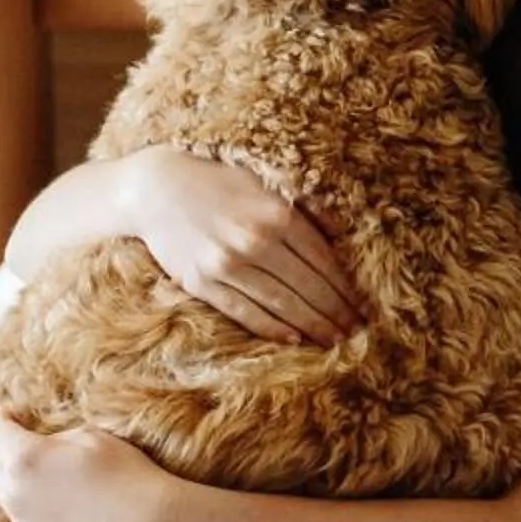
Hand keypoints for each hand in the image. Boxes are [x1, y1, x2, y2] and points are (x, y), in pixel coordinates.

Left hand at [0, 410, 177, 521]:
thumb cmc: (123, 472)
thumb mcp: (90, 435)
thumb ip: (54, 438)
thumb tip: (42, 444)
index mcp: (24, 457)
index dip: (3, 417)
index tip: (14, 413)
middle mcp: (13, 490)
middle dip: (6, 443)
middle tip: (27, 436)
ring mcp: (21, 517)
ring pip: (4, 487)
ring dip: (16, 473)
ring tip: (44, 467)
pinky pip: (19, 510)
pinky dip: (28, 497)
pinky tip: (55, 493)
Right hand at [122, 146, 362, 343]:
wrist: (156, 189)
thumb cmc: (219, 182)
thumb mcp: (267, 183)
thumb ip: (306, 208)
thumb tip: (344, 234)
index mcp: (277, 215)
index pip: (324, 262)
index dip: (347, 288)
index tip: (364, 306)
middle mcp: (254, 242)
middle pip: (308, 288)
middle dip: (336, 312)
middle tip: (357, 331)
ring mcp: (226, 266)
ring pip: (281, 305)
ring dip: (312, 326)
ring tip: (334, 339)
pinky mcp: (201, 283)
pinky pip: (245, 313)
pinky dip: (272, 328)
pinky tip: (294, 339)